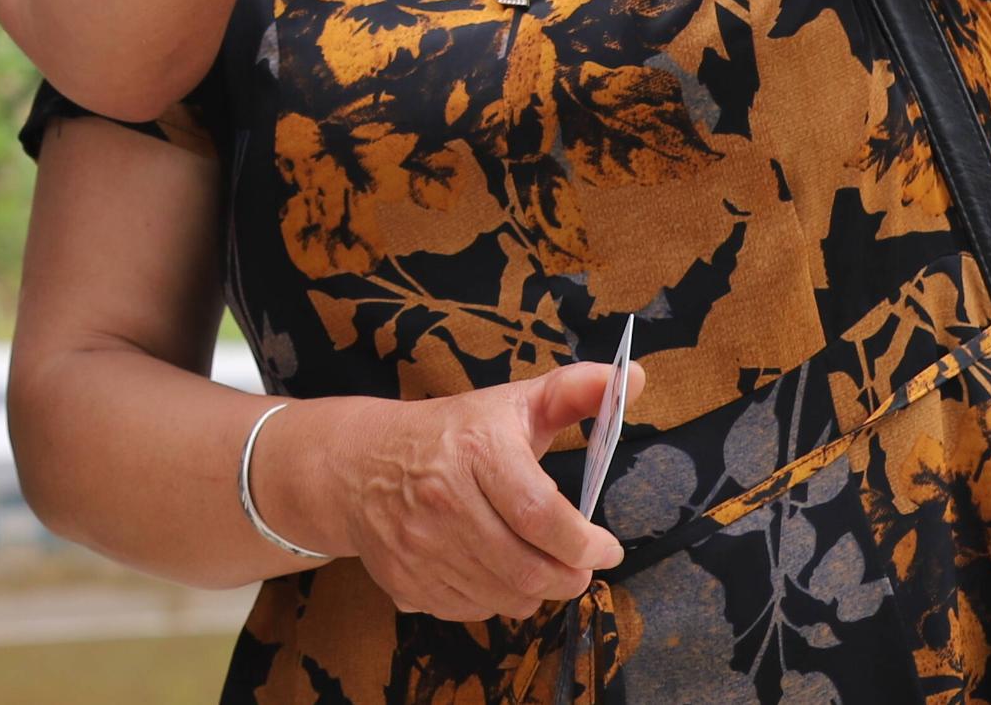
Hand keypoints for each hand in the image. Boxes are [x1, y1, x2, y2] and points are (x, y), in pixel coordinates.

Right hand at [270, 362, 634, 622]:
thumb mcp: (509, 403)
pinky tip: (493, 571)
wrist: (357, 464)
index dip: (585, 543)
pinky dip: (495, 600)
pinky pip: (472, 612)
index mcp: (475, 452)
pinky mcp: (405, 582)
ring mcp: (419, 547)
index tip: (607, 547)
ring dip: (535, 591)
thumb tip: (633, 378)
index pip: (541, 515)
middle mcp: (443, 503)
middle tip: (578, 564)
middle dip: (569, 577)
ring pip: (505, 599)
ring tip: (538, 564)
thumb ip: (574, 393)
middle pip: (528, 570)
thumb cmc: (449, 434)